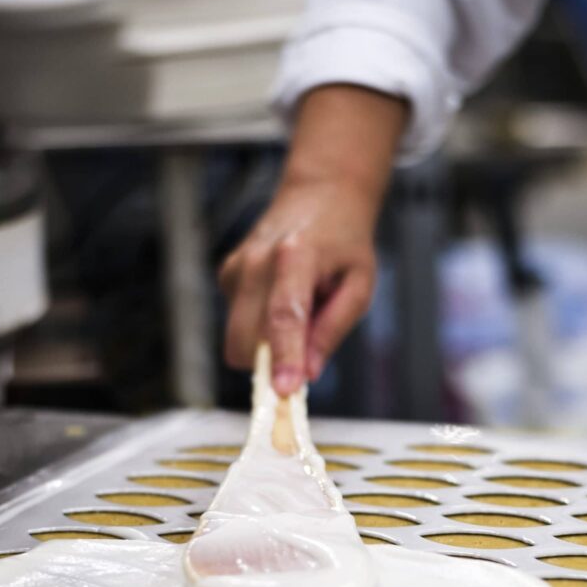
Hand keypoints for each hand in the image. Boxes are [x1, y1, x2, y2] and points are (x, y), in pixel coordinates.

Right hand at [219, 174, 375, 395]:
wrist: (320, 195)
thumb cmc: (344, 242)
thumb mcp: (360, 285)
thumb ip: (334, 329)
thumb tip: (309, 374)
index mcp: (297, 257)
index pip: (284, 316)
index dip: (283, 358)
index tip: (284, 391)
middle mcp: (257, 261)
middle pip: (247, 340)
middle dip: (270, 363)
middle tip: (307, 351)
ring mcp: (236, 268)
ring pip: (237, 340)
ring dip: (266, 345)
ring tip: (299, 312)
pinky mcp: (226, 276)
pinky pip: (237, 325)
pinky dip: (258, 327)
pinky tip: (280, 298)